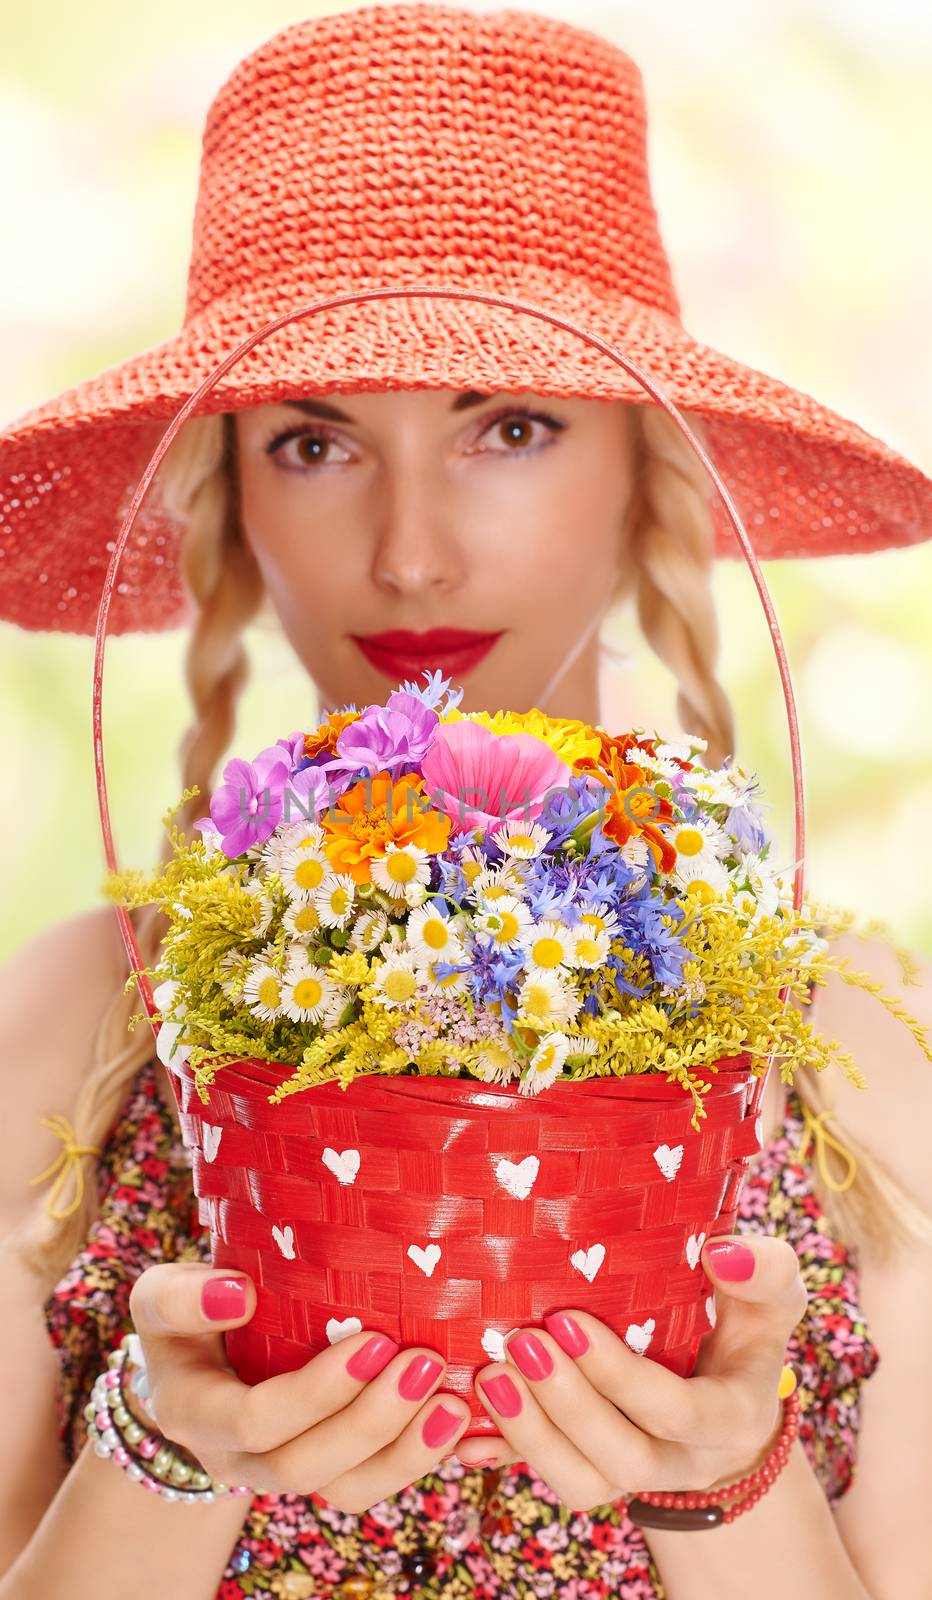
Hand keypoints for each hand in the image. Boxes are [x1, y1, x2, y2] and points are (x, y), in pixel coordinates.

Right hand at [128, 1262, 471, 1513]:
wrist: (194, 1363)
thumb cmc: (187, 1316)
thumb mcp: (162, 1297)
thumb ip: (183, 1297)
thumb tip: (238, 1294)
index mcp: (195, 1414)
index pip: (255, 1420)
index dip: (316, 1392)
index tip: (373, 1340)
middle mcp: (235, 1458)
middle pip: (304, 1465)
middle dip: (370, 1421)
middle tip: (424, 1364)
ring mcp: (282, 1469)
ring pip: (344, 1489)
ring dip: (403, 1452)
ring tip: (452, 1405)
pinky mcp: (324, 1468)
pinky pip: (368, 1482)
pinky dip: (415, 1458)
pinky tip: (454, 1423)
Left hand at [463, 1234, 806, 1511]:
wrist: (730, 1384)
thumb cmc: (745, 1321)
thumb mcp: (769, 1295)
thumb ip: (764, 1271)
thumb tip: (721, 1252)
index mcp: (730, 1415)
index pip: (675, 1412)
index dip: (617, 1375)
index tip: (566, 1318)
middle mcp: (684, 1459)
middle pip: (622, 1457)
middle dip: (566, 1404)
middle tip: (518, 1342)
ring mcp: (636, 1471)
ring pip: (582, 1482)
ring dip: (530, 1434)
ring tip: (489, 1376)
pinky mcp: (594, 1468)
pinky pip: (551, 1477)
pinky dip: (507, 1457)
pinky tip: (466, 1433)